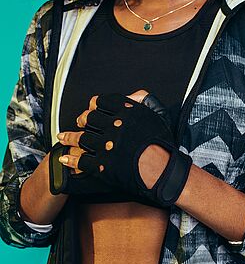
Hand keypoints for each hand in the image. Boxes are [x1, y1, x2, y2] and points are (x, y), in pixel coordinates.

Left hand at [56, 90, 191, 206]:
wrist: (162, 169)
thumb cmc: (162, 144)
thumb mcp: (156, 115)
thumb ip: (143, 102)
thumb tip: (134, 94)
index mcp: (126, 112)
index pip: (104, 102)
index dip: (95, 104)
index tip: (91, 107)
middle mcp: (114, 126)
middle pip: (90, 118)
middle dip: (82, 119)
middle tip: (78, 121)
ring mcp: (106, 145)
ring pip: (82, 138)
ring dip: (70, 138)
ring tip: (63, 137)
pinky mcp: (102, 164)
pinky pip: (82, 159)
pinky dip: (71, 159)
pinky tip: (65, 158)